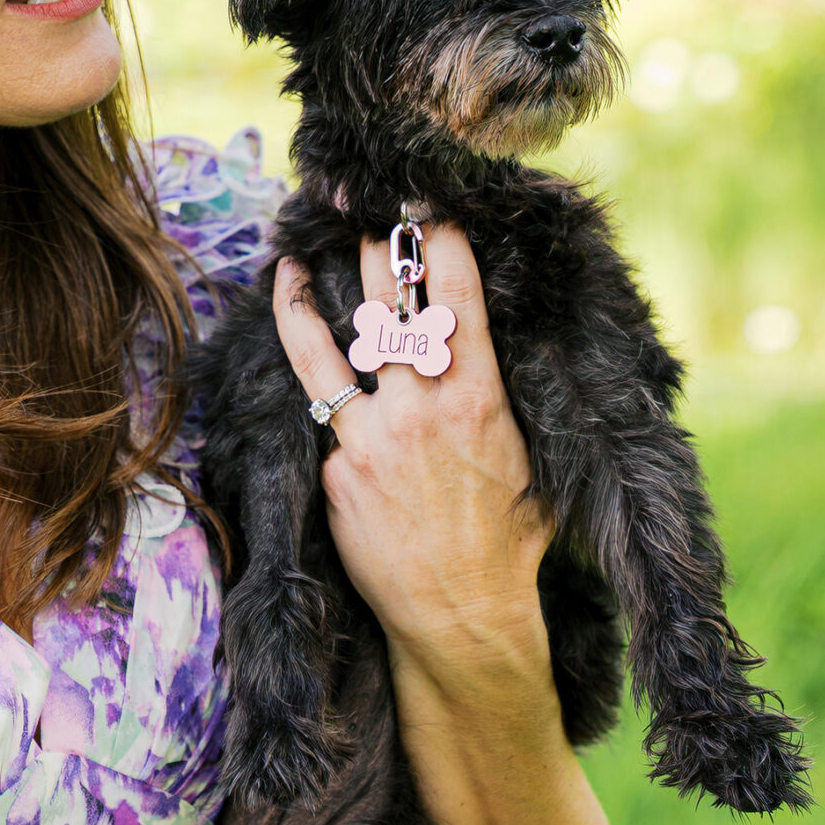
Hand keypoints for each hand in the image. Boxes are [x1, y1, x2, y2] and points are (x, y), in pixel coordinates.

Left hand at [272, 224, 552, 691]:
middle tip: (369, 222)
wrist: (461, 613)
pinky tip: (297, 361)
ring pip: (330, 352)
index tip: (432, 212)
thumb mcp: (531, 460)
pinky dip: (317, 389)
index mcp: (479, 399)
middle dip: (380, 256)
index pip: (458, 300)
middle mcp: (422, 409)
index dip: (443, 246)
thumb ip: (506, 402)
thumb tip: (492, 356)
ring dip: (311, 299)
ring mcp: (371, 439)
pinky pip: (324, 417)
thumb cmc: (508, 543)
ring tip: (293, 263)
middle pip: (391, 309)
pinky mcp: (336, 471)